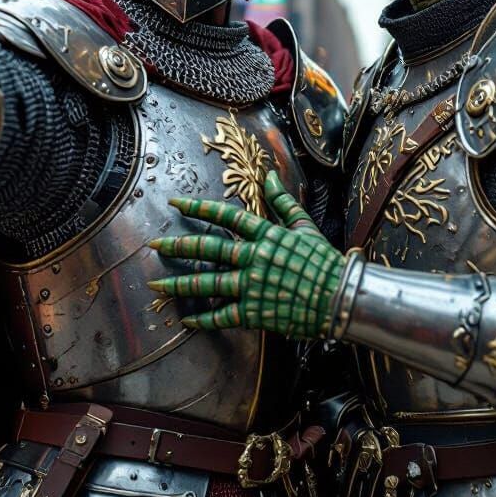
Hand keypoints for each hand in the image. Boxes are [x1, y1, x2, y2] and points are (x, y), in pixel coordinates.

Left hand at [148, 170, 346, 338]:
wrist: (340, 296)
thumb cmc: (324, 260)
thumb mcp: (304, 225)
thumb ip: (282, 201)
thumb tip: (268, 175)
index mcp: (265, 234)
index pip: (225, 217)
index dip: (198, 207)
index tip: (176, 203)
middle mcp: (253, 257)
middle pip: (208, 248)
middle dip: (178, 246)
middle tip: (154, 246)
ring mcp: (252, 285)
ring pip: (208, 283)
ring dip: (181, 285)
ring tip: (158, 286)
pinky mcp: (255, 312)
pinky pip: (223, 316)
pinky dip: (204, 320)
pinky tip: (188, 321)